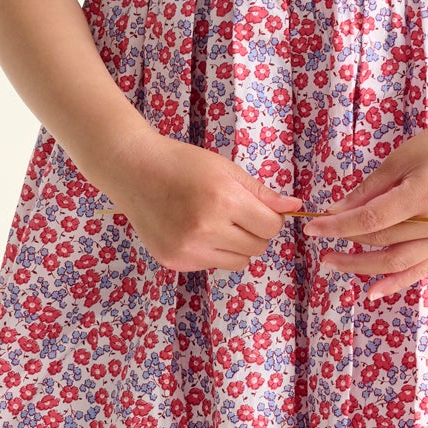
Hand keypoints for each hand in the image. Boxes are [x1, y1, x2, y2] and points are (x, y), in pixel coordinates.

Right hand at [107, 135, 302, 273]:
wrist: (132, 170)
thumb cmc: (182, 163)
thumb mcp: (225, 169)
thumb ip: (261, 192)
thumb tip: (294, 207)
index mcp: (223, 201)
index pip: (270, 227)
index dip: (270, 217)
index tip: (258, 208)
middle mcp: (206, 230)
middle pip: (257, 248)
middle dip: (254, 232)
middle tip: (235, 213)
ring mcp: (188, 250)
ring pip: (238, 262)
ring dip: (236, 246)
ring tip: (215, 222)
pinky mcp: (174, 261)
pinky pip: (212, 265)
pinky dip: (212, 251)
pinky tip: (193, 229)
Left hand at [299, 105, 427, 301]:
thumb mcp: (403, 156)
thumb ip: (371, 188)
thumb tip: (337, 211)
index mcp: (426, 194)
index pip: (371, 219)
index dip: (338, 226)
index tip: (313, 228)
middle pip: (382, 240)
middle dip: (346, 241)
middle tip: (319, 241)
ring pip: (397, 260)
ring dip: (362, 266)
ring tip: (334, 264)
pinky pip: (421, 269)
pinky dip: (396, 282)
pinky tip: (372, 291)